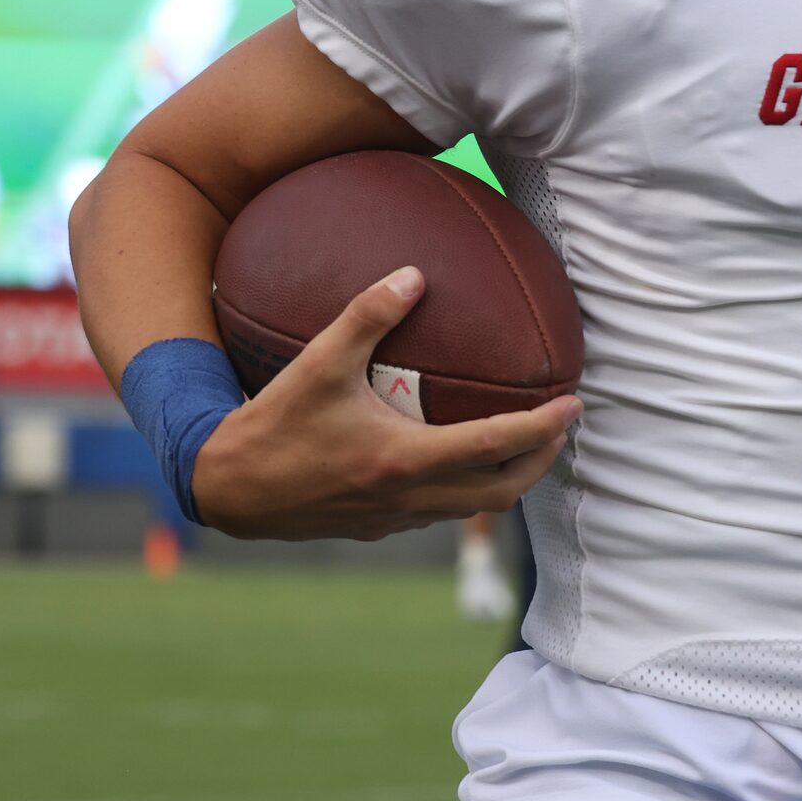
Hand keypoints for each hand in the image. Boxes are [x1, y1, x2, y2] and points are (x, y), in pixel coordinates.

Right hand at [190, 267, 577, 540]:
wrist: (228, 490)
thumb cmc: (273, 423)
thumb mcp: (318, 363)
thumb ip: (366, 315)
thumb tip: (414, 274)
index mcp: (403, 460)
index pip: (494, 446)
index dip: (542, 428)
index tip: (574, 405)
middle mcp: (409, 497)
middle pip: (501, 491)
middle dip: (540, 460)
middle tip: (561, 426)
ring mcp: (395, 518)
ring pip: (473, 507)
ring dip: (508, 477)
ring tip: (525, 442)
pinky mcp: (378, 526)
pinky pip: (440, 510)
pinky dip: (466, 487)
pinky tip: (458, 457)